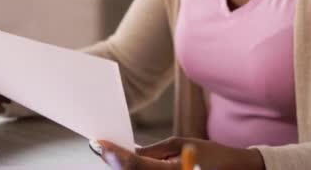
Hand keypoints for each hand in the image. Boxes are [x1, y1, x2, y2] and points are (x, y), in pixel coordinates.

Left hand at [98, 137, 264, 169]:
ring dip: (122, 167)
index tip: (99, 143)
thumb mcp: (183, 144)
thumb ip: (155, 150)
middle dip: (115, 161)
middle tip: (99, 146)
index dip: (115, 154)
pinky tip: (126, 162)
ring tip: (109, 152)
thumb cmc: (212, 156)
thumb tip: (132, 150)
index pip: (135, 164)